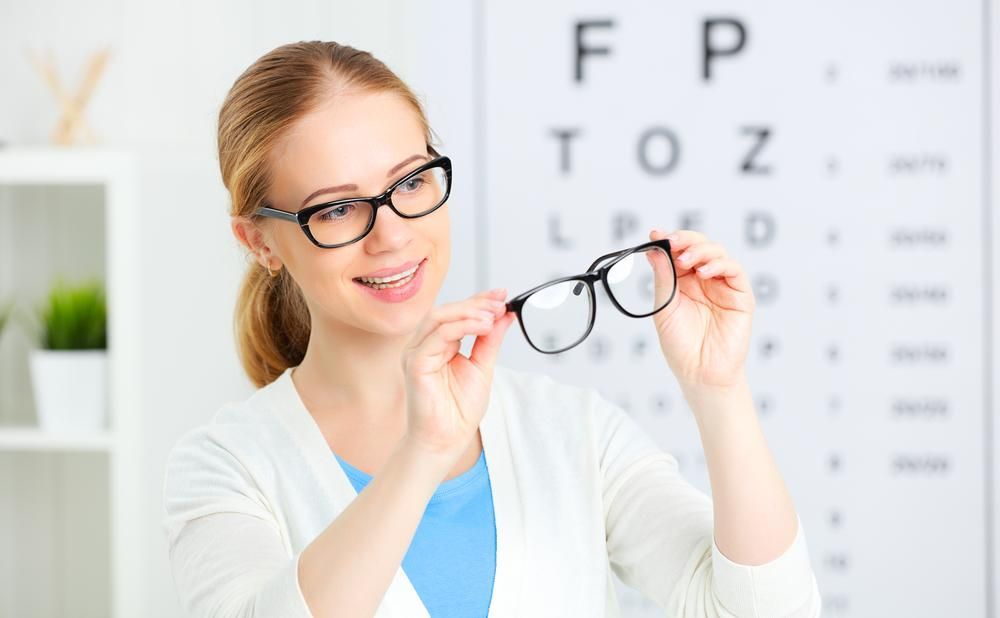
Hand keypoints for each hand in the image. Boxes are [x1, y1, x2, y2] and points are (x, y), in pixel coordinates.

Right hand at [401, 288, 514, 460]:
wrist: (448, 439)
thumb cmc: (459, 409)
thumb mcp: (483, 367)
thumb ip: (491, 340)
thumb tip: (505, 315)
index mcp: (439, 344)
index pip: (456, 314)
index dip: (478, 301)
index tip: (502, 295)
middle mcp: (424, 345)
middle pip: (446, 311)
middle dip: (475, 303)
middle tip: (499, 303)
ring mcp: (416, 353)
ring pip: (439, 318)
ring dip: (469, 312)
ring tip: (492, 315)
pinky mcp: (415, 364)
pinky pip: (437, 336)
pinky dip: (461, 327)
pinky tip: (482, 327)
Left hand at [645, 229, 754, 389]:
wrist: (699, 373)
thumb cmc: (681, 345)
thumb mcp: (664, 308)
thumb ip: (663, 278)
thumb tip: (653, 250)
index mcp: (683, 282)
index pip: (678, 252)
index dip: (669, 240)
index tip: (655, 234)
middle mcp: (704, 280)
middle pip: (699, 246)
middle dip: (685, 240)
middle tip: (671, 242)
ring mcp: (723, 286)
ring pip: (717, 253)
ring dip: (700, 250)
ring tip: (684, 260)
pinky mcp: (740, 296)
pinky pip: (734, 270)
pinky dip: (718, 265)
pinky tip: (703, 273)